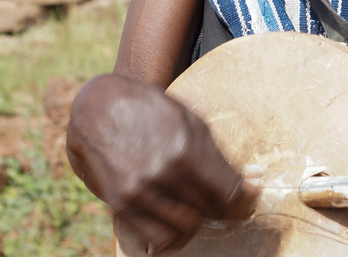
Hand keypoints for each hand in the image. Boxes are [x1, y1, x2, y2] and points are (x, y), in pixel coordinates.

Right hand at [66, 74, 257, 251]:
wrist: (100, 108)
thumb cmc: (152, 110)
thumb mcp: (191, 120)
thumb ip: (216, 156)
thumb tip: (247, 187)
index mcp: (186, 151)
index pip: (230, 194)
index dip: (242, 200)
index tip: (243, 198)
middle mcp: (164, 174)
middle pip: (210, 210)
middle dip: (219, 207)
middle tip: (217, 199)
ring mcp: (141, 192)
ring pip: (187, 227)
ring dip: (198, 220)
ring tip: (197, 208)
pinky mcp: (122, 205)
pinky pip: (158, 237)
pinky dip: (174, 238)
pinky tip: (178, 227)